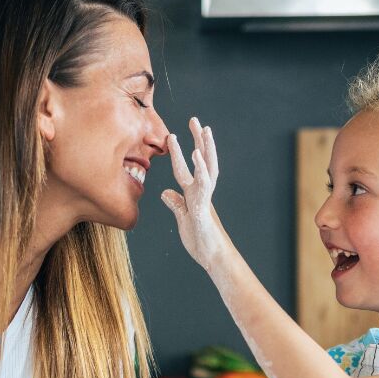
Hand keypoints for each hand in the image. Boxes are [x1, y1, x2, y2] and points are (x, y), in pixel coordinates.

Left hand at [161, 117, 229, 269]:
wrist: (213, 258)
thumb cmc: (200, 240)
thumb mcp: (183, 219)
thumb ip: (176, 204)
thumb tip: (165, 192)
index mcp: (194, 194)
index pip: (185, 169)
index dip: (179, 153)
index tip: (174, 135)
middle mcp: (201, 192)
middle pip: (202, 161)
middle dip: (199, 140)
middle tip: (195, 119)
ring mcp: (204, 199)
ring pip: (207, 169)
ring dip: (205, 148)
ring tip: (203, 129)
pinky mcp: (203, 209)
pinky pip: (203, 186)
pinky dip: (200, 169)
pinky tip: (197, 155)